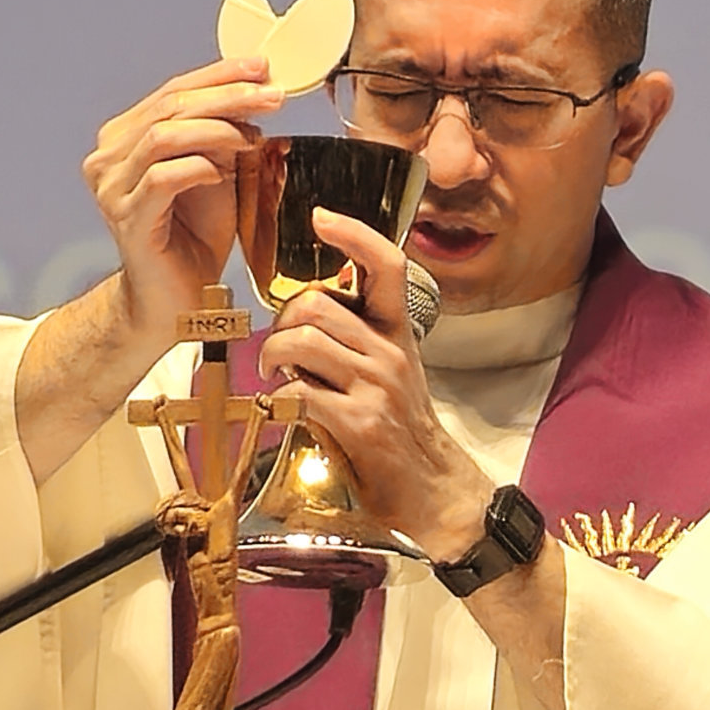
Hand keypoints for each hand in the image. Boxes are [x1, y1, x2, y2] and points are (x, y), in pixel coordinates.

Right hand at [83, 55, 282, 350]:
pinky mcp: (126, 219)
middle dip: (227, 96)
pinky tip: (222, 172)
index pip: (173, 92)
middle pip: (169, 108)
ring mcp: (111, 189)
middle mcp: (107, 159)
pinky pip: (163, 178)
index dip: (219, 74)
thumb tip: (257, 91)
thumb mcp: (217, 172)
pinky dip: (199, 167)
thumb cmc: (195, 236)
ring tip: (253, 138)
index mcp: (124, 139)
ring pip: (163, 136)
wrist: (178, 299)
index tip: (262, 67)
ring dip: (217, 130)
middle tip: (271, 96)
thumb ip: (224, 134)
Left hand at [258, 208, 495, 558]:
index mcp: (399, 333)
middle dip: (280, 323)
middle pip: (317, 304)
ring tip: (274, 375)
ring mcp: (377, 387)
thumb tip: (300, 321)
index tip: (322, 217)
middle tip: (276, 348)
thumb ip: (352, 343)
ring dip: (272, 358)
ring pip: (303, 342)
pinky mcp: (361, 423)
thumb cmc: (403, 432)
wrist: (436, 491)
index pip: (386, 264)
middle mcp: (391, 352)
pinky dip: (279, 399)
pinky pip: (300, 393)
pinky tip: (283, 409)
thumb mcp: (387, 374)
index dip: (353, 233)